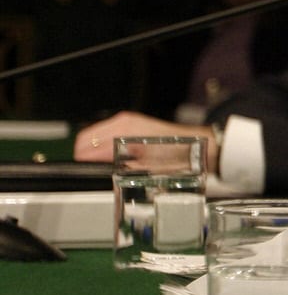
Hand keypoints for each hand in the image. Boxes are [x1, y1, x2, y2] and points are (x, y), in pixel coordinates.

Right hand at [76, 112, 211, 166]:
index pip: (86, 147)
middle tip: (88, 172)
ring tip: (99, 166)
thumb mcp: (145, 168)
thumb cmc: (177, 155)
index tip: (82, 174)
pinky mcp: (129, 122)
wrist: (198, 144)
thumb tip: (96, 171)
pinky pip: (104, 133)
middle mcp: (123, 122)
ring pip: (92, 135)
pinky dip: (101, 145)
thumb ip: (116, 168)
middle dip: (84, 156)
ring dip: (91, 150)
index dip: (82, 163)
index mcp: (124, 131)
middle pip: (85, 139)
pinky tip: (109, 156)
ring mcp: (126, 120)